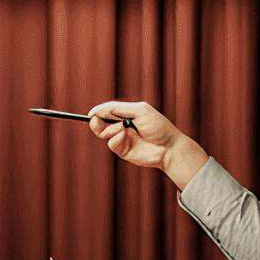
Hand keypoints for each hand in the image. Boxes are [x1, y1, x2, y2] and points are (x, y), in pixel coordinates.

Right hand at [86, 100, 209, 187]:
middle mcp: (123, 126)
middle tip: (94, 119)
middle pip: (101, 123)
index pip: (108, 111)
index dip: (98, 111)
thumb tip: (99, 110)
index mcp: (127, 114)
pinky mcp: (123, 151)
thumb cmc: (158, 126)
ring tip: (122, 127)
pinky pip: (111, 143)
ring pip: (104, 133)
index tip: (91, 113)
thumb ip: (119, 109)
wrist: (169, 146)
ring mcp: (122, 139)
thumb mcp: (139, 110)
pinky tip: (124, 135)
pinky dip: (115, 138)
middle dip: (96, 121)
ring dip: (110, 128)